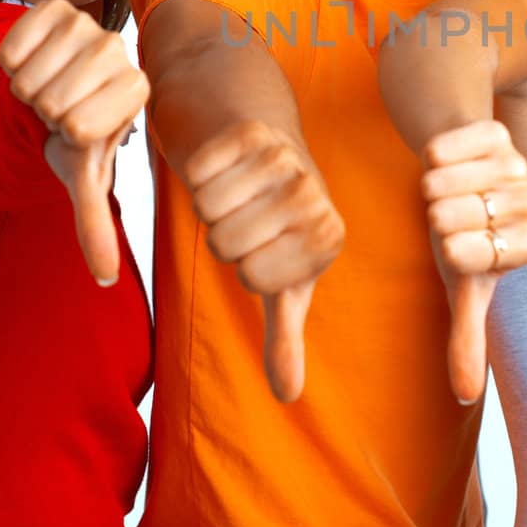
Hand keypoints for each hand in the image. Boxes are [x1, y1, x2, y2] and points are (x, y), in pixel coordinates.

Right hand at [0, 0, 149, 286]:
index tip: (77, 128)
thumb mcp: (84, 176)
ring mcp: (88, 24)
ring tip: (47, 88)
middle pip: (53, 100)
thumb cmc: (75, 135)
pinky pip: (11, 45)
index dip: (66, 134)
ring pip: (29, 76)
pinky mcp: (53, 6)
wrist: (51, 91)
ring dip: (26, 89)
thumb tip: (106, 277)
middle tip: (58, 107)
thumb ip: (96, 224)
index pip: (80, 125)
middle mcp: (122, 51)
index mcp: (137, 90)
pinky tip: (32, 64)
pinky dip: (9, 63)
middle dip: (44, 113)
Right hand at [183, 120, 343, 402]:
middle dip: (222, 236)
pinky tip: (225, 163)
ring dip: (208, 203)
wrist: (266, 148)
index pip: (253, 279)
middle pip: (227, 244)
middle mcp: (315, 195)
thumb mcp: (283, 279)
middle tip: (244, 216)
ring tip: (236, 191)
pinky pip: (199, 169)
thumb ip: (284, 337)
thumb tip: (287, 396)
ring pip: (208, 207)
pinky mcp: (255, 130)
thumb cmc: (275, 225)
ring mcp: (288, 157)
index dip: (243, 267)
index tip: (263, 246)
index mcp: (328, 238)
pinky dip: (199, 170)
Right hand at [419, 120, 526, 403]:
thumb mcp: (462, 286)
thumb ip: (468, 337)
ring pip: (455, 179)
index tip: (450, 246)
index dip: (448, 250)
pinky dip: (433, 153)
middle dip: (436, 216)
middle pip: (461, 216)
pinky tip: (441, 158)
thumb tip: (465, 396)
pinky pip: (451, 144)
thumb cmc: (457, 233)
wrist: (452, 172)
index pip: (474, 256)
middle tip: (441, 212)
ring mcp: (517, 164)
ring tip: (436, 188)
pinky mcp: (497, 132)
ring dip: (432, 185)